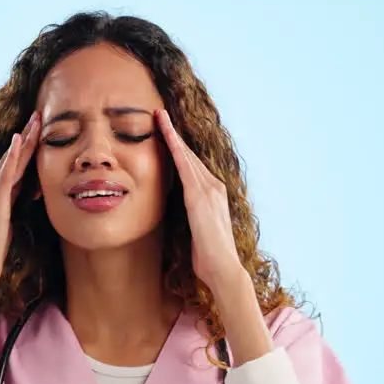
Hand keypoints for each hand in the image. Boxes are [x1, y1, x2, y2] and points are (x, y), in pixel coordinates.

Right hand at [0, 112, 40, 286]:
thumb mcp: (6, 222)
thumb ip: (12, 204)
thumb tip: (26, 194)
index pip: (11, 165)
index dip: (25, 146)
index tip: (38, 128)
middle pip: (11, 158)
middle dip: (27, 136)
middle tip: (40, 114)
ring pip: (10, 162)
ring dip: (23, 141)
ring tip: (36, 122)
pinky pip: (5, 177)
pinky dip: (12, 159)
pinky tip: (19, 143)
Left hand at [156, 109, 245, 292]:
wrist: (224, 269)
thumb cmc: (210, 258)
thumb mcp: (198, 232)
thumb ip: (191, 218)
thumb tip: (181, 217)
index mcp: (214, 195)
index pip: (193, 166)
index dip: (180, 148)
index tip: (167, 133)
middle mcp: (214, 187)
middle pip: (190, 155)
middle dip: (175, 134)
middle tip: (160, 114)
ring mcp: (209, 190)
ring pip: (187, 155)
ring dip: (173, 134)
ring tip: (159, 116)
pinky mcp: (199, 196)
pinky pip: (184, 166)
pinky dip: (174, 148)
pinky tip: (165, 134)